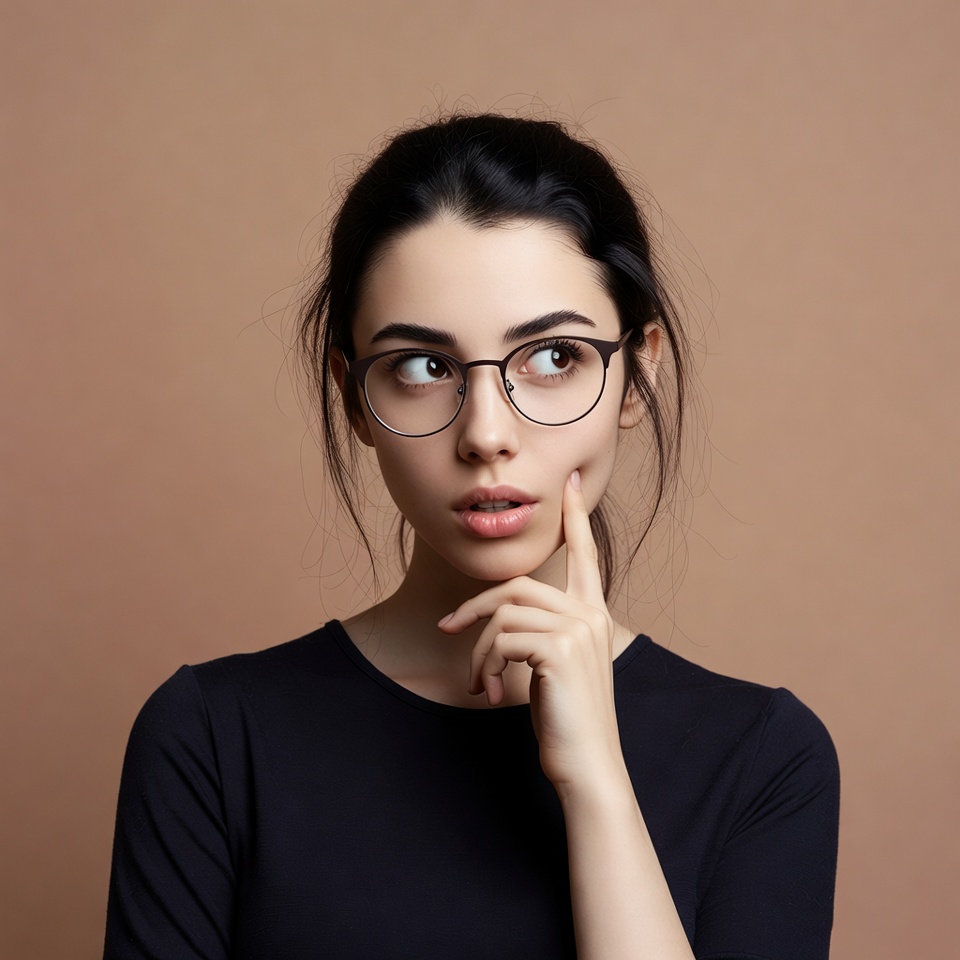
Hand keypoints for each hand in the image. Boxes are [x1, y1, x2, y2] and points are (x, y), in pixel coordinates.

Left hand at [438, 470, 626, 788]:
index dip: (576, 518)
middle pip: (516, 586)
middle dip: (474, 607)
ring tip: (476, 681)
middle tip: (446, 629)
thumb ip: (539, 632)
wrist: (587, 764)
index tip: (572, 484)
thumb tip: (497, 620)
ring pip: (503, 612)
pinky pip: (501, 637)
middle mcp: (590, 614)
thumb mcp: (554, 666)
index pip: (586, 555)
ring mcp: (577, 628)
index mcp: (593, 614)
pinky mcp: (558, 648)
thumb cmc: (566, 718)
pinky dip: (483, 663)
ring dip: (478, 649)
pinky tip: (488, 691)